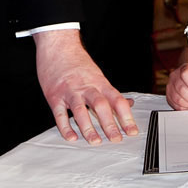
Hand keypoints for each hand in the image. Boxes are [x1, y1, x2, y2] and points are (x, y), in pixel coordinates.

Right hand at [33, 28, 138, 144]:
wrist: (58, 46)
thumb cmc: (78, 63)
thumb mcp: (98, 75)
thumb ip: (111, 92)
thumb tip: (129, 103)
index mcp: (100, 83)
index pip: (117, 100)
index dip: (126, 117)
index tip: (132, 131)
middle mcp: (87, 87)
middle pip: (101, 105)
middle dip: (109, 124)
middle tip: (116, 139)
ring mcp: (70, 91)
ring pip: (81, 110)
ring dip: (88, 127)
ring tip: (95, 141)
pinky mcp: (55, 96)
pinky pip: (60, 114)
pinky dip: (65, 127)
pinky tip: (71, 137)